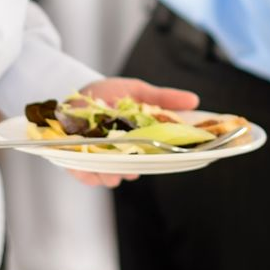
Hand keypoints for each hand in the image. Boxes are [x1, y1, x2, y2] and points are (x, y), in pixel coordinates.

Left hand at [65, 76, 200, 187]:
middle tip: (130, 166)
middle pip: (130, 172)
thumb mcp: (136, 91)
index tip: (158, 158)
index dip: (156, 162)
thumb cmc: (107, 94)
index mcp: (138, 142)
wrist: (74, 93)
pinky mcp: (77, 162)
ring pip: (109, 177)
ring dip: (110, 174)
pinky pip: (84, 175)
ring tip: (108, 165)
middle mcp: (120, 155)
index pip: (152, 159)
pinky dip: (87, 173)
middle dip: (131, 170)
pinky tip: (88, 166)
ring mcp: (99, 160)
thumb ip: (163, 98)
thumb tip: (195, 100)